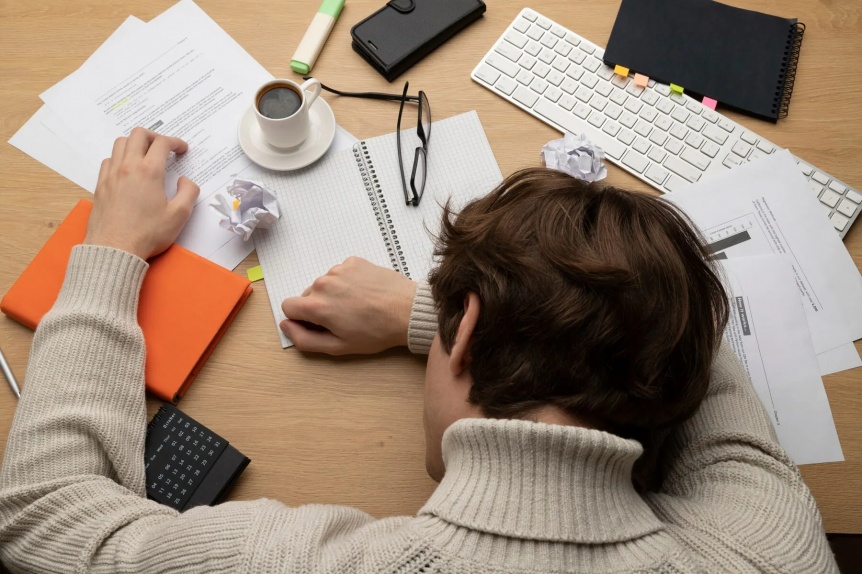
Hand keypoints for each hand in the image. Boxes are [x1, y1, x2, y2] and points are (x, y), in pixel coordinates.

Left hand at [84, 127, 199, 259]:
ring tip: (145, 156)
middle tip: (164, 147)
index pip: (162, 143)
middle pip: (138, 135)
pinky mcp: (100, 185)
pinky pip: (108, 160)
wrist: (114, 249)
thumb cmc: (147, 234)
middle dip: (154, 136)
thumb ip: (189, 192)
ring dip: (135, 144)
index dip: (175, 142)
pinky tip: (127, 171)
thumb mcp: (179, 216)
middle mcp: (127, 167)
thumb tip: (185, 180)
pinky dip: (120, 158)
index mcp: (149, 171)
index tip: (182, 150)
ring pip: (120, 144)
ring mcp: (111, 174)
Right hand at [281, 257, 417, 354]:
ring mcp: (339, 269)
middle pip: (307, 295)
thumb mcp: (338, 346)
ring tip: (358, 305)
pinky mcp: (353, 261)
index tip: (320, 325)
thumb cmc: (375, 332)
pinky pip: (340, 273)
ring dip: (335, 294)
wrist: (408, 311)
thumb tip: (285, 325)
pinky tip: (364, 292)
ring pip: (325, 284)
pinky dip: (348, 282)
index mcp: (316, 305)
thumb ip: (305, 339)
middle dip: (320, 307)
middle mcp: (323, 283)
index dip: (300, 318)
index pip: (288, 306)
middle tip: (345, 319)